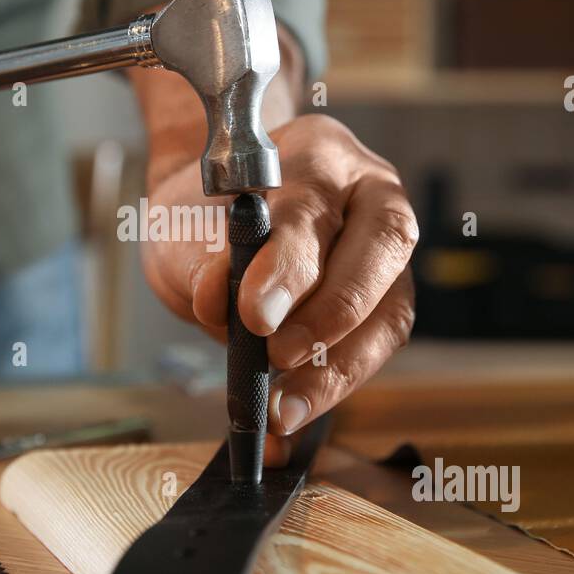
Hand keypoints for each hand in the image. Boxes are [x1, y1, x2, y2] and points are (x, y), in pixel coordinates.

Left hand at [138, 72, 416, 465]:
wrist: (220, 218)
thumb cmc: (207, 213)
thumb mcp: (184, 227)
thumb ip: (200, 259)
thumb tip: (217, 298)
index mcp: (318, 156)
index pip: (309, 209)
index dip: (286, 266)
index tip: (254, 314)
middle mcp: (370, 194)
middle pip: (379, 250)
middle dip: (330, 315)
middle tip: (279, 357)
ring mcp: (388, 251)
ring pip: (389, 310)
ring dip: (339, 368)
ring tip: (285, 409)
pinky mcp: (387, 301)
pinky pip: (375, 347)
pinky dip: (334, 388)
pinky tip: (293, 417)